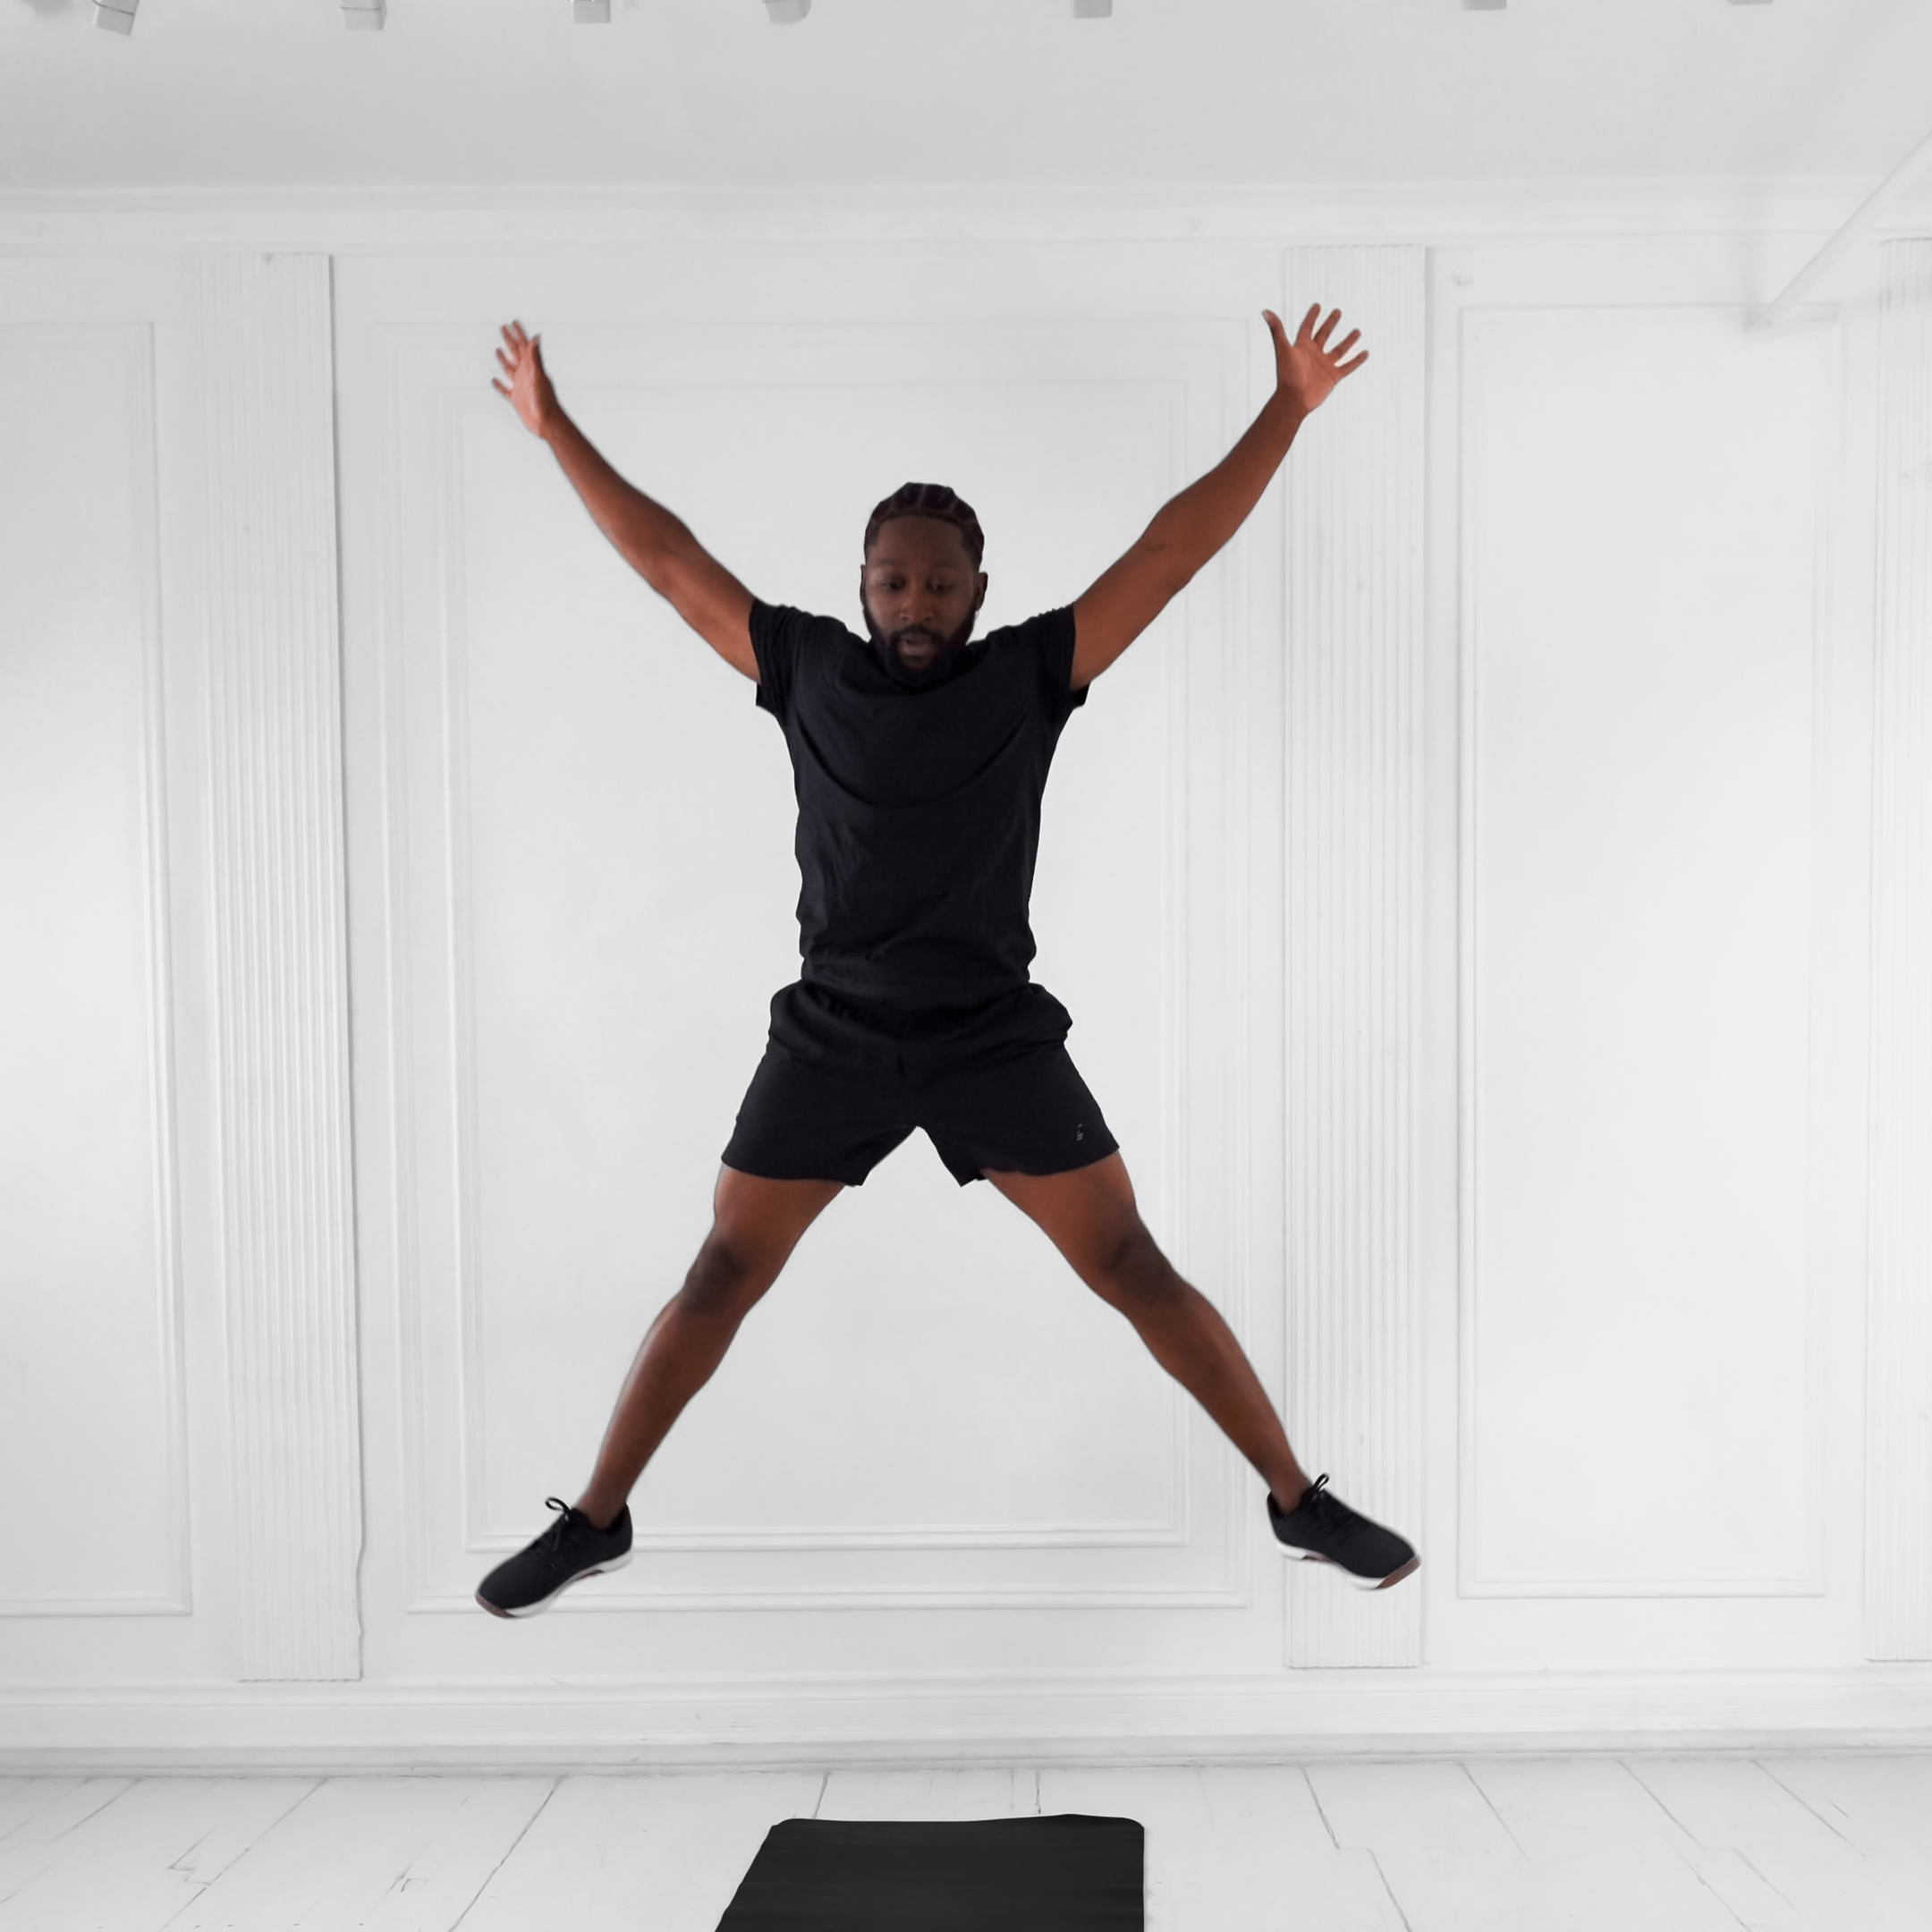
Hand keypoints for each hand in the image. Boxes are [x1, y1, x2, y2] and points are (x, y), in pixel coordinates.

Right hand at [491, 320, 558, 437]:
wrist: (548, 423)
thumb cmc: (545, 401)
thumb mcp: (538, 375)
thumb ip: (536, 357)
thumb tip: (536, 337)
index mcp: (532, 367)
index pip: (523, 345)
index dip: (518, 333)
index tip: (513, 321)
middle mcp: (526, 374)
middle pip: (515, 353)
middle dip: (510, 339)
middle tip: (503, 327)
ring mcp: (521, 386)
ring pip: (510, 369)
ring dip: (504, 358)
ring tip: (498, 349)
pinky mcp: (516, 399)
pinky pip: (505, 390)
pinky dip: (499, 385)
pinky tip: (494, 380)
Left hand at [1263, 303, 1367, 415]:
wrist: (1293, 400)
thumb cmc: (1286, 375)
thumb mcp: (1283, 349)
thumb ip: (1276, 330)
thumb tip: (1265, 311)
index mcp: (1301, 347)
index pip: (1307, 327)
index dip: (1311, 317)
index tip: (1317, 305)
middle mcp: (1313, 354)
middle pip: (1323, 335)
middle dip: (1330, 323)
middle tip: (1337, 311)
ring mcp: (1324, 365)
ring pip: (1339, 350)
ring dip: (1348, 340)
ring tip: (1357, 331)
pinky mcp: (1332, 377)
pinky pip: (1347, 367)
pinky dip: (1356, 360)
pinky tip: (1365, 352)